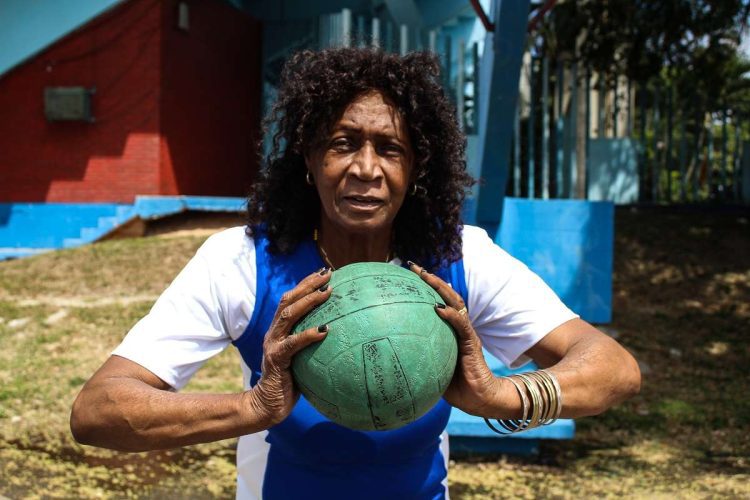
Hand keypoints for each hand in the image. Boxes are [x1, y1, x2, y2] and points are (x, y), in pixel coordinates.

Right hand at [247, 268, 332, 425]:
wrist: (268, 405)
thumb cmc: (290, 383)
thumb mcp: (303, 359)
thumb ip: (313, 346)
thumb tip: (342, 336)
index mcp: (280, 330)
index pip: (291, 299)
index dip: (306, 284)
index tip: (324, 272)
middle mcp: (274, 332)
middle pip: (288, 300)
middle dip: (308, 284)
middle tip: (328, 274)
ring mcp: (273, 344)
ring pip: (288, 315)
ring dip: (308, 301)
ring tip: (327, 293)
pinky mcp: (276, 359)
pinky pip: (293, 344)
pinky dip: (308, 334)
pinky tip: (325, 329)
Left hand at [408, 262, 510, 416]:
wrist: (480, 399)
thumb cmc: (456, 387)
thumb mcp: (432, 370)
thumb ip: (418, 359)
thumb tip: (389, 357)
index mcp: (449, 331)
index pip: (437, 303)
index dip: (423, 289)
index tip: (405, 277)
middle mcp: (458, 327)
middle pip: (445, 295)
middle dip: (430, 278)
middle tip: (412, 266)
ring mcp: (466, 333)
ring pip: (455, 303)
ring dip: (441, 288)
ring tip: (426, 275)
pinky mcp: (472, 343)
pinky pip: (461, 325)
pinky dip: (450, 315)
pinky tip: (438, 308)